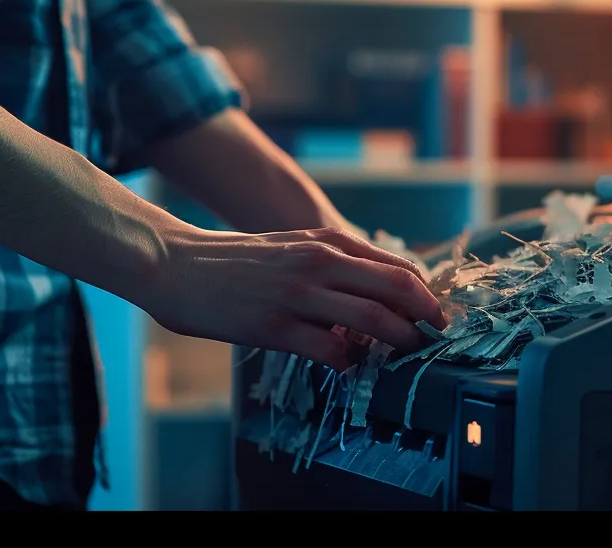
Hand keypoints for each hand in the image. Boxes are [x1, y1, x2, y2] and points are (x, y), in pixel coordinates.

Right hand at [133, 225, 447, 371]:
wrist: (176, 264)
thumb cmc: (236, 261)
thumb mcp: (293, 246)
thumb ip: (333, 264)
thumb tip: (373, 295)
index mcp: (327, 242)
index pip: (397, 267)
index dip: (424, 295)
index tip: (435, 317)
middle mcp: (319, 263)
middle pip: (396, 290)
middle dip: (425, 319)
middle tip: (435, 339)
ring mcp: (298, 295)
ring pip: (372, 319)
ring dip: (398, 342)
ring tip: (405, 355)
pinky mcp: (274, 326)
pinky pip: (329, 349)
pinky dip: (348, 363)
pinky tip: (347, 368)